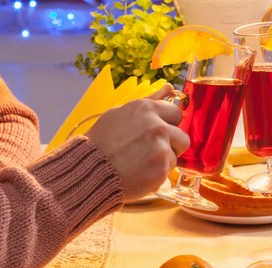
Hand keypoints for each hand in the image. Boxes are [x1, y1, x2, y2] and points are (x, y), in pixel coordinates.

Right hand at [85, 84, 189, 201]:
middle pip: (182, 138)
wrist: (89, 170)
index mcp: (146, 108)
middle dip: (171, 145)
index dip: (168, 125)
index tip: (156, 134)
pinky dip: (157, 175)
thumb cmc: (101, 142)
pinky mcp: (161, 169)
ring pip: (175, 156)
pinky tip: (140, 173)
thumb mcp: (120, 113)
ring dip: (163, 161)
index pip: (176, 114)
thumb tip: (169, 87)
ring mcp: (160, 148)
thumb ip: (150, 101)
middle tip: (151, 152)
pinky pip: (168, 172)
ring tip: (140, 163)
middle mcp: (157, 126)